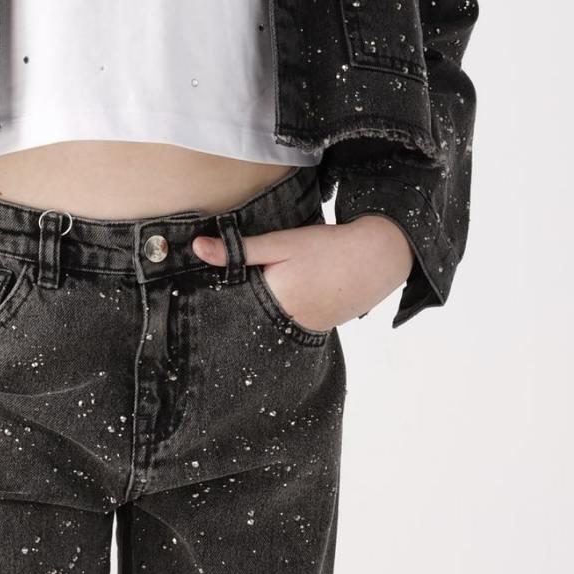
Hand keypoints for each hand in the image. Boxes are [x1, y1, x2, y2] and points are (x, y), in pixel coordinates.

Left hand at [191, 214, 413, 330]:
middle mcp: (285, 324)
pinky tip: (275, 302)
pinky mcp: (315, 329)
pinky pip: (284, 325)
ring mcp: (302, 330)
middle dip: (232, 308)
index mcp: (272, 302)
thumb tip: (197, 248)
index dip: (212, 298)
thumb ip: (240, 249)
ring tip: (242, 300)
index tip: (195, 292)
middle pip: (246, 319)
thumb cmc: (327, 247)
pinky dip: (276, 315)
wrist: (379, 258)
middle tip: (213, 299)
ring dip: (253, 312)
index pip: (229, 306)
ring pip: (265, 324)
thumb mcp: (282, 242)